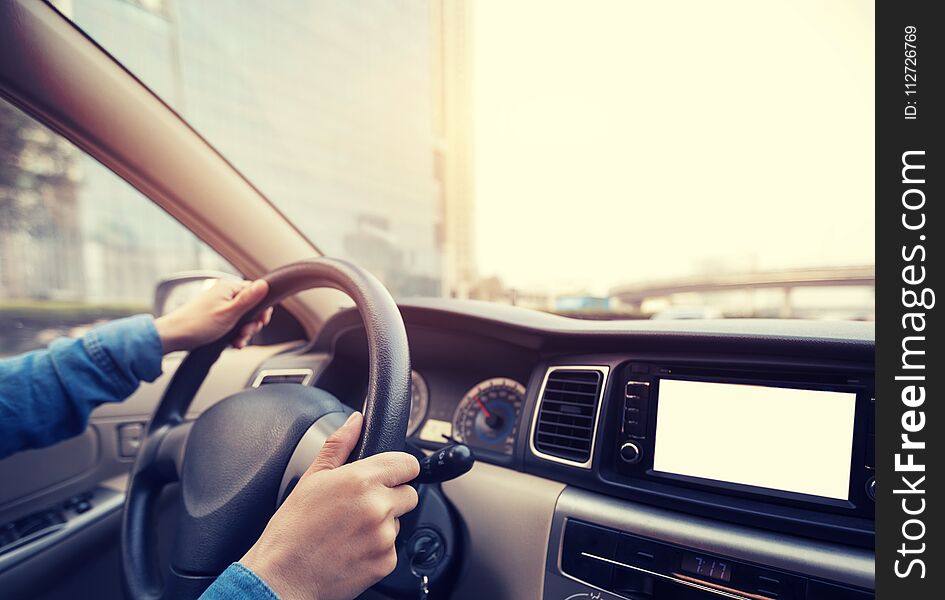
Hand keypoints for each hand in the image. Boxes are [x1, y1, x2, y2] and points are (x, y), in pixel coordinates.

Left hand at [153, 279, 272, 352]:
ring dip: (244, 331)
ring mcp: (220, 306)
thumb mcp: (229, 312)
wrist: (174, 336)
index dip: (262, 308)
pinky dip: (236, 334)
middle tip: (246, 333)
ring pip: (243, 318)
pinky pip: (233, 324)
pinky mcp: (216, 317)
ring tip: (238, 340)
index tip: (260, 321)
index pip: (256, 292)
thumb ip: (249, 299)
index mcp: (229, 288)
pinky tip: (234, 342)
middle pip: (251, 306)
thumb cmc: (198, 324)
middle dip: (252, 323)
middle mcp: (225, 294)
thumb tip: (265, 284)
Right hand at [240, 412, 419, 599]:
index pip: (408, 464)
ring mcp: (384, 537)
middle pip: (409, 493)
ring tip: (348, 531)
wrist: (282, 577)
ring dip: (382, 524)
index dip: (400, 468)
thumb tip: (356, 421)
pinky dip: (377, 549)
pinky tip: (351, 549)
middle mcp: (377, 506)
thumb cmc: (291, 530)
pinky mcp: (386, 562)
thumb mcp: (311, 478)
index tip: (391, 474)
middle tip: (359, 507)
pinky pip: (391, 548)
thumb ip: (339, 444)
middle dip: (391, 497)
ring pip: (398, 522)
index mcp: (361, 480)